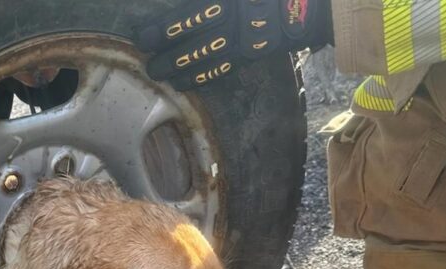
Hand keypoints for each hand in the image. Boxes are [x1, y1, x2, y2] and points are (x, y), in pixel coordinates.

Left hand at [134, 0, 332, 90]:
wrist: (301, 7)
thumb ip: (207, 1)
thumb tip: (186, 3)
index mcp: (224, 4)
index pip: (187, 19)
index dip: (163, 30)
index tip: (144, 37)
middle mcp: (230, 26)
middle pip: (192, 45)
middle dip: (168, 57)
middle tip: (150, 66)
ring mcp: (239, 44)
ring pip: (204, 61)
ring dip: (181, 71)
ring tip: (162, 77)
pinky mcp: (247, 56)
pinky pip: (221, 70)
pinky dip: (201, 77)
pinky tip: (186, 83)